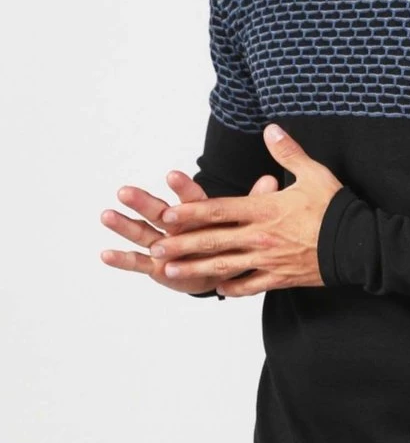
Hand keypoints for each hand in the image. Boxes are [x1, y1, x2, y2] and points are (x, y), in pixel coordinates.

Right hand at [99, 170, 278, 295]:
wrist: (219, 267)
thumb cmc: (229, 238)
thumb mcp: (243, 222)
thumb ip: (255, 203)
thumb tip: (272, 180)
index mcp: (198, 213)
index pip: (191, 199)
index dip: (182, 187)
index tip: (172, 175)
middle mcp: (176, 226)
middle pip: (158, 212)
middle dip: (142, 202)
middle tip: (124, 191)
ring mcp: (163, 245)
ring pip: (142, 233)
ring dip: (124, 225)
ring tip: (106, 215)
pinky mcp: (156, 266)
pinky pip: (137, 263)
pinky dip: (122, 259)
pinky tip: (105, 254)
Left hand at [148, 124, 343, 296]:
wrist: (358, 245)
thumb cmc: (336, 207)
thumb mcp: (313, 173)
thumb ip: (288, 151)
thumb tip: (271, 128)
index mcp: (264, 209)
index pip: (219, 210)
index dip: (191, 213)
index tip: (167, 215)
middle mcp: (260, 236)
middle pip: (214, 241)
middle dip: (182, 245)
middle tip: (156, 248)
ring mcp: (268, 260)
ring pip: (224, 266)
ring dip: (195, 268)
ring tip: (169, 272)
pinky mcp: (280, 277)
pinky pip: (251, 285)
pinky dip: (233, 288)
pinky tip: (218, 290)